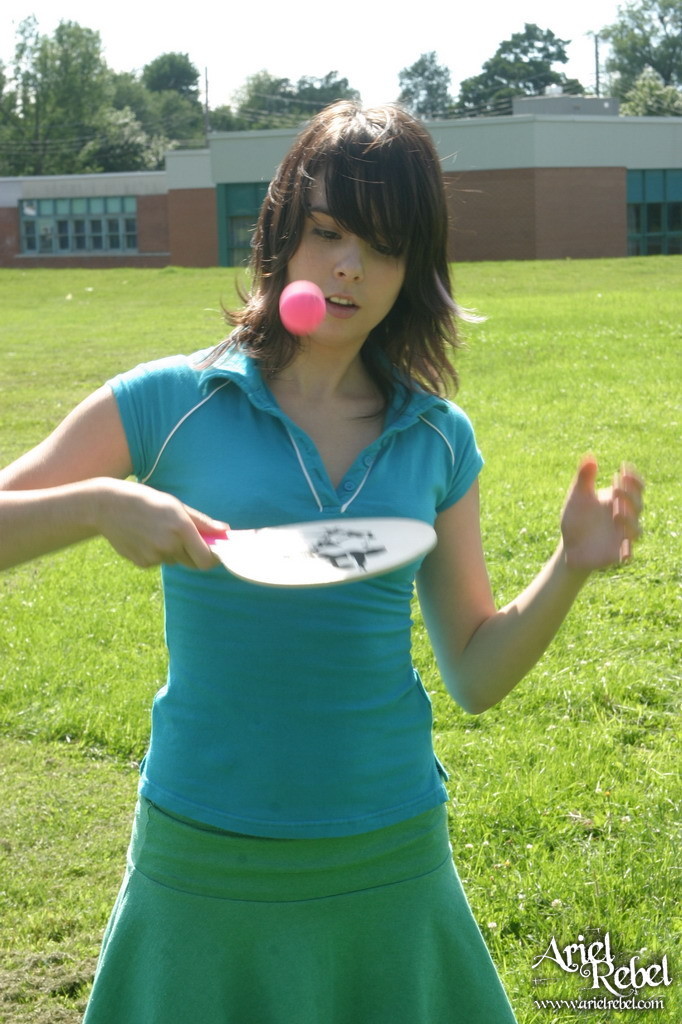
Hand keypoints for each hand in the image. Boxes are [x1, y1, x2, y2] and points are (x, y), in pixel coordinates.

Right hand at [94, 478, 228, 569]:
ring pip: (174, 560)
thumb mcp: (176, 505)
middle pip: (192, 562)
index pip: (206, 559)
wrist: (107, 507)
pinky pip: (158, 562)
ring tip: (157, 530)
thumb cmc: (146, 501)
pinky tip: (144, 537)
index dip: (212, 559)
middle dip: (194, 554)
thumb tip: (225, 531)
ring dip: (173, 551)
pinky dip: (157, 553)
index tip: (213, 553)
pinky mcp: (142, 563)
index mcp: (181, 528)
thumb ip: (202, 522)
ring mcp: (154, 556)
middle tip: (184, 537)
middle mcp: (169, 545)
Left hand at [560, 456, 643, 570]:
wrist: (569, 547)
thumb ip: (584, 478)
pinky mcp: (619, 552)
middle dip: (630, 495)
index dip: (632, 477)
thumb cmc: (576, 519)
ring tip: (616, 514)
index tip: (623, 469)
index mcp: (617, 499)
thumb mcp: (577, 497)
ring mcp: (623, 535)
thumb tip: (589, 456)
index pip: (634, 486)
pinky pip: (628, 552)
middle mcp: (625, 516)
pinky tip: (624, 552)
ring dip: (630, 520)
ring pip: (636, 529)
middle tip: (616, 488)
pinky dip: (628, 551)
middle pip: (638, 504)